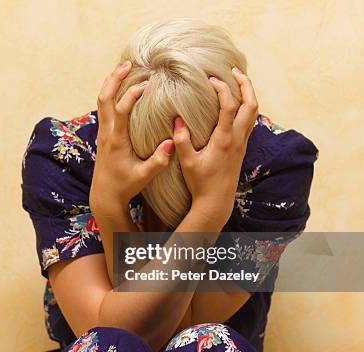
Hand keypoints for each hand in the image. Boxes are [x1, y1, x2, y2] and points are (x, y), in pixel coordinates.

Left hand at [90, 61, 174, 215]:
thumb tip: (172, 143)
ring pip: (101, 100)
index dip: (132, 95)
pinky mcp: (104, 134)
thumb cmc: (125, 186)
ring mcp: (103, 132)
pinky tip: (121, 85)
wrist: (105, 195)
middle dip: (114, 79)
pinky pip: (104, 107)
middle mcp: (107, 133)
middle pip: (104, 98)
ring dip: (111, 82)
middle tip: (129, 63)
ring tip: (124, 67)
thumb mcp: (144, 177)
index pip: (121, 111)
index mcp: (117, 141)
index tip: (147, 84)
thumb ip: (158, 161)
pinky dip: (111, 92)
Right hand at [174, 67, 258, 223]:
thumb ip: (182, 140)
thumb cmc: (200, 182)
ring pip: (254, 111)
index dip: (222, 88)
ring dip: (248, 93)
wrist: (217, 201)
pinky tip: (236, 103)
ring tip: (237, 81)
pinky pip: (250, 120)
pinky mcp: (242, 147)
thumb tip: (177, 119)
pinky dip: (246, 106)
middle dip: (244, 83)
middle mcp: (237, 138)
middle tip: (233, 70)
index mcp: (224, 139)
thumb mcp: (186, 162)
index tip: (210, 79)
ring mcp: (242, 142)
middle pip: (251, 104)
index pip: (229, 106)